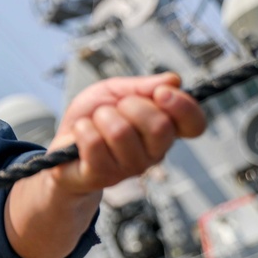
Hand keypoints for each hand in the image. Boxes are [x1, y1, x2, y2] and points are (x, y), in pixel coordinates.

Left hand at [48, 72, 204, 194]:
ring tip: (95, 123)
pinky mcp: (103, 176)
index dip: (183, 106)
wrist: (62, 146)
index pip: (194, 124)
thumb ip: (143, 86)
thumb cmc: (93, 118)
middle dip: (130, 105)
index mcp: (164, 130)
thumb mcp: (115, 91)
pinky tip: (81, 135)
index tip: (161, 93)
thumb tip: (174, 80)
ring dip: (100, 117)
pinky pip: (93, 143)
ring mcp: (129, 168)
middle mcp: (154, 153)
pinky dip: (82, 129)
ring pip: (121, 132)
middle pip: (159, 126)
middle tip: (114, 108)